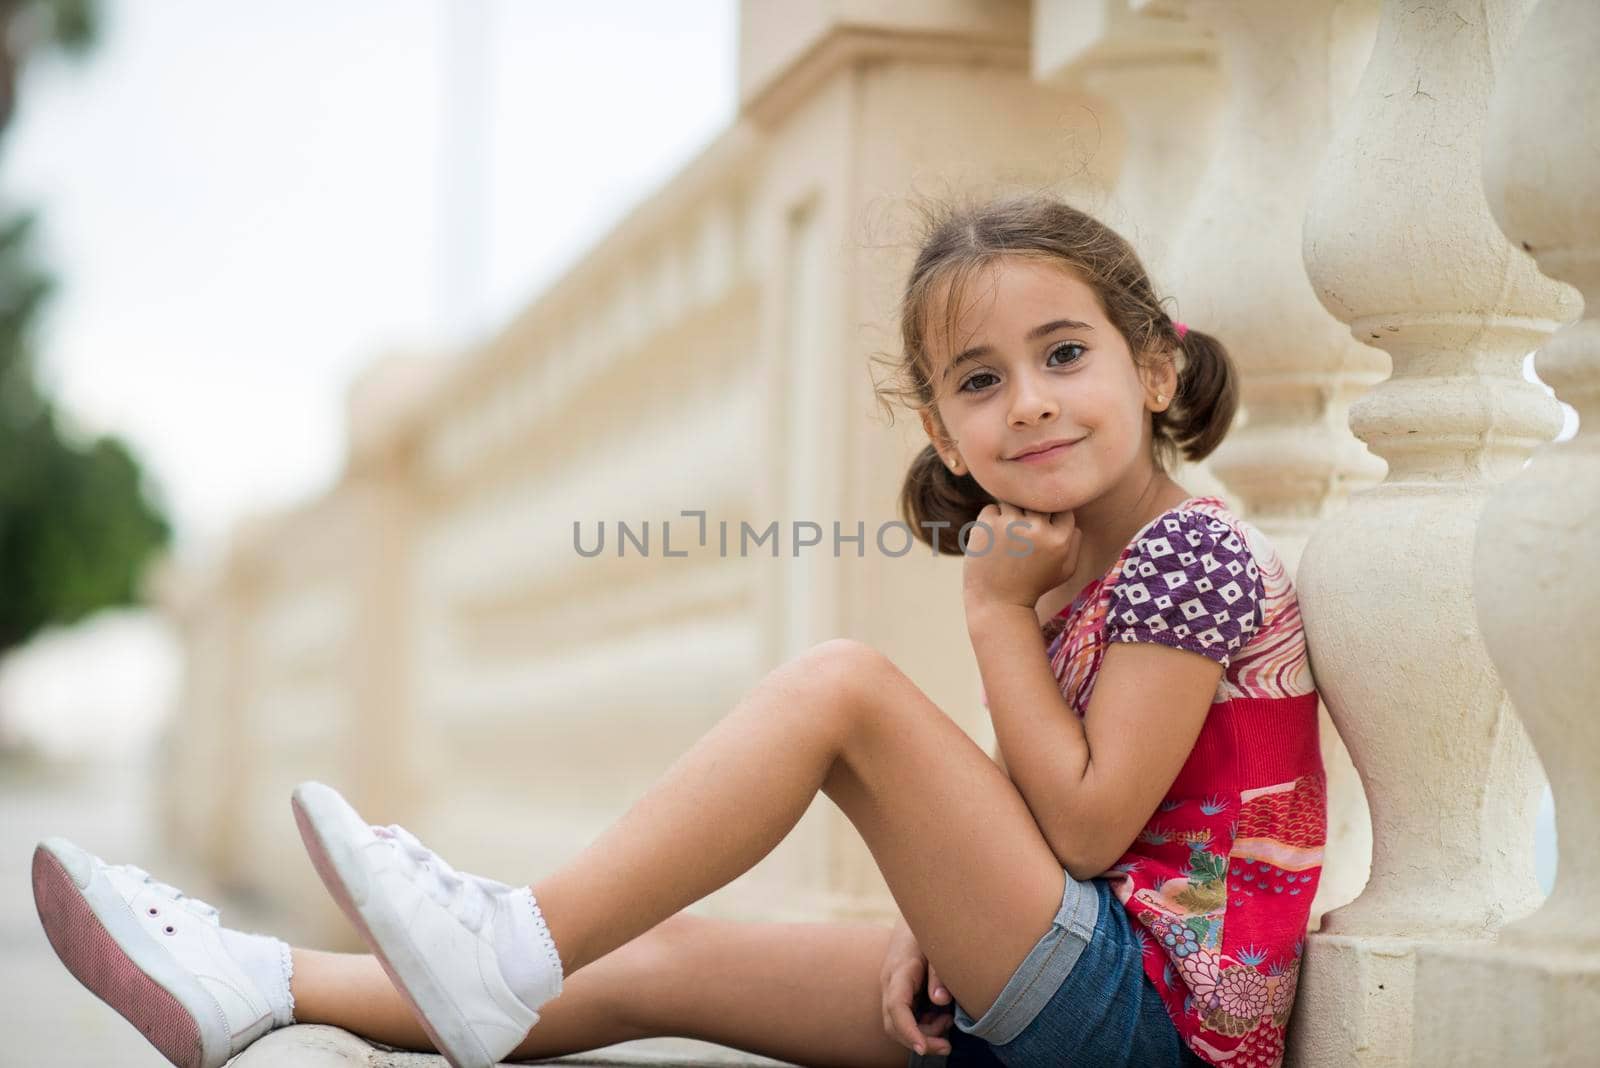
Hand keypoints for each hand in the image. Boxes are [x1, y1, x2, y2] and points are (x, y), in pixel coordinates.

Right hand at [880, 918, 955, 1056]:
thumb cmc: (929, 931)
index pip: (896, 1007)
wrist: (917, 915)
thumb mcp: (938, 946)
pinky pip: (908, 1017)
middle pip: (894, 1024)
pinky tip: (942, 1016)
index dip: (908, 1031)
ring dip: (925, 1031)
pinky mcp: (901, 994)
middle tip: (948, 1045)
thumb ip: (939, 973)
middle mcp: (891, 984)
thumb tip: (940, 1001)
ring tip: (949, 1021)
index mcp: (899, 972)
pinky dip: (925, 1024)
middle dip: (920, 1040)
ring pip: (900, 1024)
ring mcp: (893, 990)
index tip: (923, 1048)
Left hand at [962, 501, 1081, 610]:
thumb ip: (1074, 543)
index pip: (1061, 506)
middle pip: (1036, 499)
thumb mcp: (1064, 571)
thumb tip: (1071, 514)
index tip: (1041, 526)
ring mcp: (1011, 525)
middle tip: (1021, 531)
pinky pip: (992, 508)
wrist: (998, 604)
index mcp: (1060, 540)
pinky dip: (990, 520)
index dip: (1050, 514)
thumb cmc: (1033, 586)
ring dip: (1009, 514)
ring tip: (1006, 537)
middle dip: (1029, 510)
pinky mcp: (988, 525)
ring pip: (1013, 500)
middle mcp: (1037, 529)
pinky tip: (993, 541)